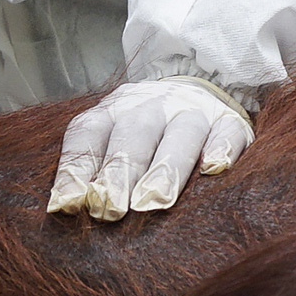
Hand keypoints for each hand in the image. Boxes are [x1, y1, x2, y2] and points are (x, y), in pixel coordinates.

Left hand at [45, 77, 252, 220]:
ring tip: (155, 202)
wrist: (199, 87)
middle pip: (134, 133)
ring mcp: (194, 111)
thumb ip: (89, 167)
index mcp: (115, 109)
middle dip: (120, 172)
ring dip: (166, 168)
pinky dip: (222, 149)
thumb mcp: (111, 137)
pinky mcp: (230, 122)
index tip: (68, 204)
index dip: (77, 168)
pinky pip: (228, 132)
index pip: (89, 133)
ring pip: (181, 133)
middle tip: (110, 209)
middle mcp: (153, 105)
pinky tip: (214, 170)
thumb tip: (64, 208)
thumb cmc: (145, 133)